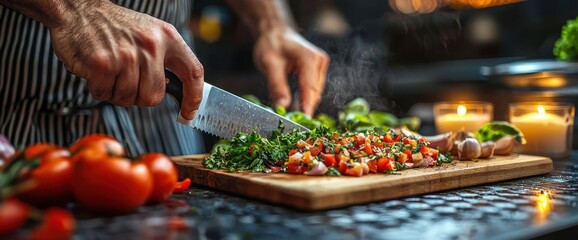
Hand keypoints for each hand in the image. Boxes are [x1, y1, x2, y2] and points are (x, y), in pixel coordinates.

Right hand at [48, 1, 202, 119]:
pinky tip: (96, 70)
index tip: (189, 113)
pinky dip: (98, 89)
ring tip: (110, 70)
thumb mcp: (150, 34)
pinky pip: (104, 94)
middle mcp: (151, 45)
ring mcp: (126, 55)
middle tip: (126, 79)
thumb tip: (179, 92)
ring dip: (115, 91)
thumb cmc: (115, 27)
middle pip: (153, 96)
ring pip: (127, 98)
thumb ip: (165, 60)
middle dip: (138, 96)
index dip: (194, 97)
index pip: (193, 72)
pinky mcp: (102, 63)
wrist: (78, 10)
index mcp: (168, 37)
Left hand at [253, 29, 329, 115]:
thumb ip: (277, 86)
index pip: (310, 87)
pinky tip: (297, 105)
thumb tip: (282, 107)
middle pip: (314, 92)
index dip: (307, 106)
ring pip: (315, 92)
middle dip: (305, 107)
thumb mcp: (269, 65)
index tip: (303, 120)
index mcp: (309, 58)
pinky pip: (314, 89)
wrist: (276, 34)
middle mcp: (320, 61)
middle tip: (293, 121)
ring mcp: (321, 66)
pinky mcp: (319, 71)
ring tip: (294, 115)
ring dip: (305, 103)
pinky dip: (306, 98)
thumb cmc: (272, 45)